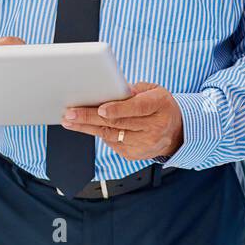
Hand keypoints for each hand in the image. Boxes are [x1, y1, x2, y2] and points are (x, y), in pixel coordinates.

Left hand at [60, 82, 183, 160]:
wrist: (175, 132)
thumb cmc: (159, 105)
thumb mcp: (153, 90)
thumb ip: (133, 90)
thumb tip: (110, 90)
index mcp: (160, 105)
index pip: (137, 108)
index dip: (118, 109)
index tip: (100, 109)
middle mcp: (154, 127)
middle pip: (118, 123)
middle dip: (90, 117)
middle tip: (70, 113)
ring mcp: (145, 144)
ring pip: (111, 135)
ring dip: (87, 128)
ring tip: (69, 120)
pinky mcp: (135, 155)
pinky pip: (112, 143)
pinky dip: (99, 134)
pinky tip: (86, 126)